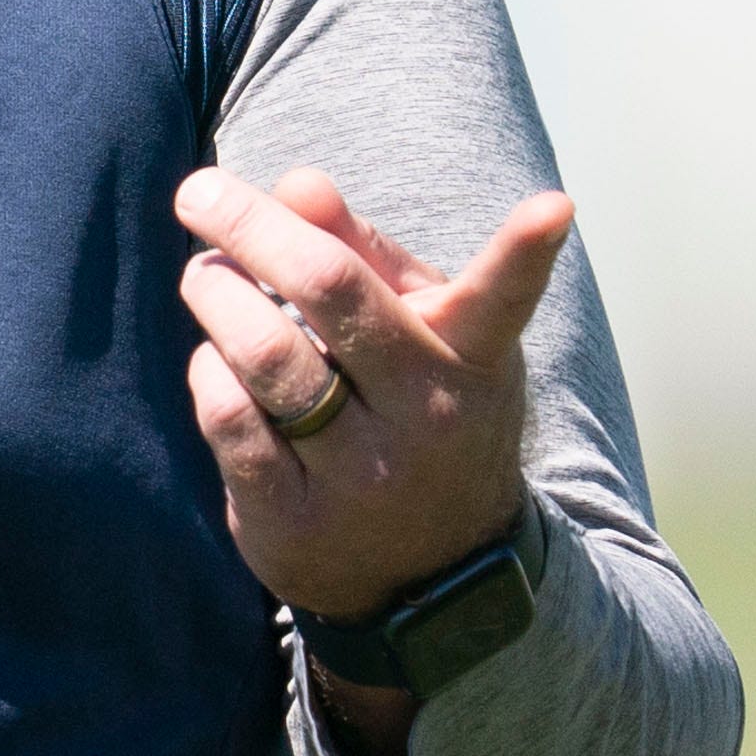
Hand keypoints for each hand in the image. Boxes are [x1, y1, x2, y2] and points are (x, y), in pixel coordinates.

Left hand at [173, 165, 571, 624]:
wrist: (424, 571)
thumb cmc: (413, 406)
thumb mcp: (421, 329)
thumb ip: (360, 249)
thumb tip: (297, 183)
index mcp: (470, 356)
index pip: (501, 298)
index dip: (527, 249)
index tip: (555, 205)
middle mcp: (427, 415)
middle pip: (329, 290)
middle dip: (250, 226)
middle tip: (200, 193)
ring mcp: (362, 476)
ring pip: (264, 353)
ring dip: (215, 294)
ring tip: (205, 276)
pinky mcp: (294, 522)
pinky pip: (227, 416)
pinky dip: (207, 369)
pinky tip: (215, 361)